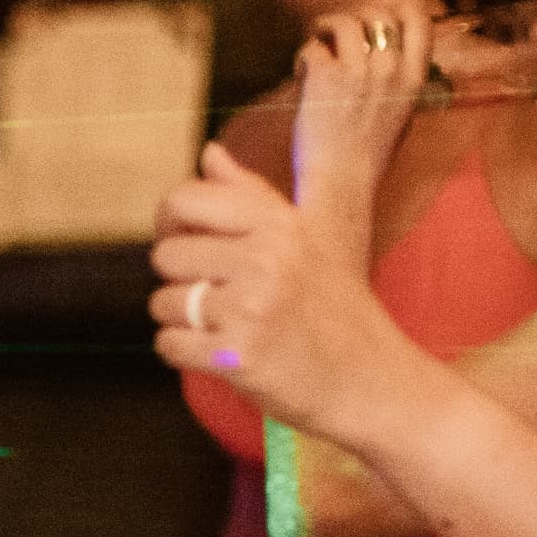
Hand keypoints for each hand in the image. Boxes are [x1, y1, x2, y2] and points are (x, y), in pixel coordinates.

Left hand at [149, 145, 430, 437]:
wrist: (373, 382)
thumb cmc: (337, 310)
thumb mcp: (312, 238)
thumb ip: (252, 193)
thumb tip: (208, 153)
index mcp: (281, 224)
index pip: (183, 199)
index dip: (171, 224)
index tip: (188, 244)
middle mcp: (266, 260)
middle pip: (165, 254)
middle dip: (182, 279)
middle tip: (221, 297)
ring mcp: (252, 309)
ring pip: (163, 302)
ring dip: (184, 321)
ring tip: (228, 326)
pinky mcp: (239, 358)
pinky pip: (168, 345)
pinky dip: (184, 353)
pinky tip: (221, 352)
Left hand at [288, 3, 436, 234]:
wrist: (341, 185)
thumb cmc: (366, 159)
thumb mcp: (399, 118)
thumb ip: (398, 85)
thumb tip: (386, 58)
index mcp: (414, 79)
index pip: (419, 21)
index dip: (397, 10)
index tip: (377, 18)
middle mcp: (390, 69)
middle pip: (378, 15)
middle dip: (355, 18)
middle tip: (337, 34)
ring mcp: (358, 71)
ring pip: (344, 22)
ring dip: (325, 28)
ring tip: (316, 42)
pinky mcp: (326, 77)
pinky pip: (313, 47)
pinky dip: (303, 56)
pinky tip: (301, 74)